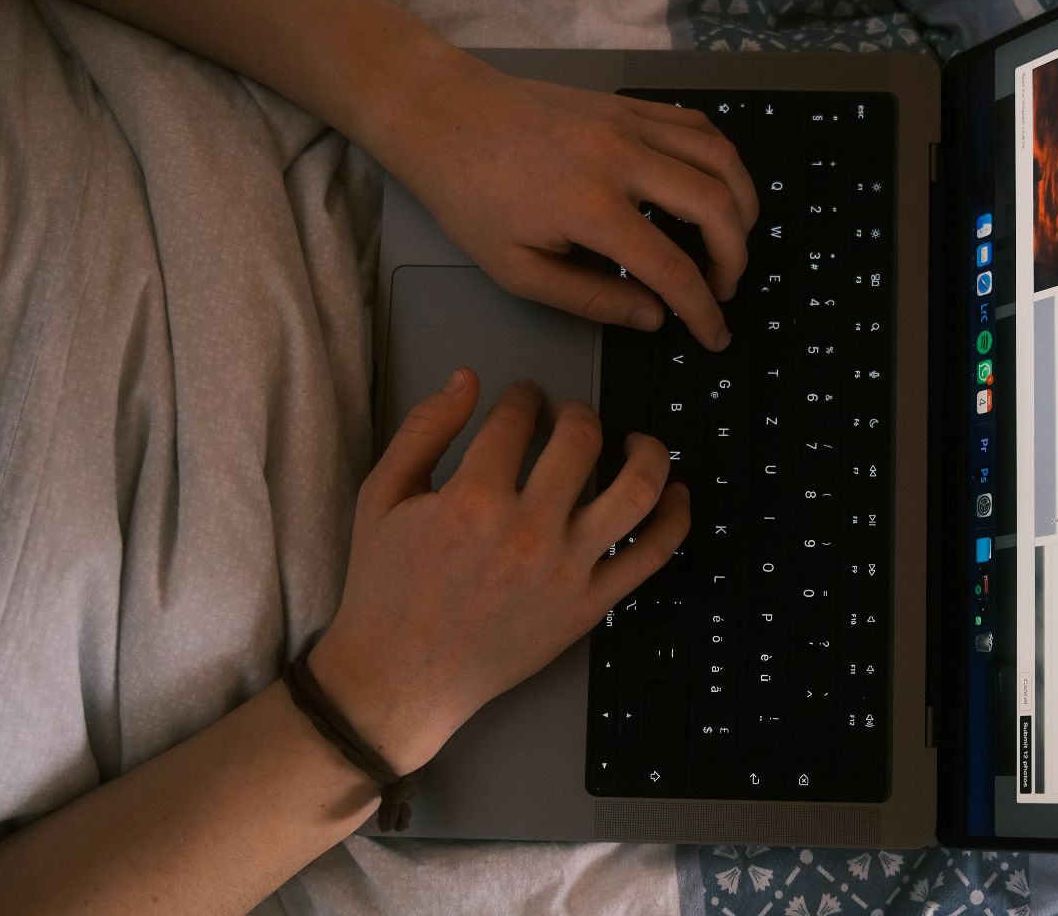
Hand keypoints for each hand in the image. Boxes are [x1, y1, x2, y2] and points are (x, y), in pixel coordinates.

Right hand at [309, 369, 689, 772]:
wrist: (401, 677)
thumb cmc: (387, 590)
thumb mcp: (381, 497)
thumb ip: (425, 430)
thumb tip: (467, 380)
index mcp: (472, 499)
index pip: (518, 417)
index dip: (523, 395)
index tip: (524, 398)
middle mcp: (527, 531)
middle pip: (581, 438)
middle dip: (576, 412)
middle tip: (567, 417)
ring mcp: (565, 571)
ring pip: (636, 489)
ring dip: (647, 450)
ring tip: (637, 442)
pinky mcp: (588, 607)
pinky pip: (652, 556)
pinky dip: (676, 517)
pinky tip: (675, 494)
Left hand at [374, 51, 757, 350]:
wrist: (445, 117)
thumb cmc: (471, 196)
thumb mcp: (517, 269)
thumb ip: (591, 298)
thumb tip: (653, 317)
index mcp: (590, 206)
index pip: (673, 268)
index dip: (702, 311)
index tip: (713, 335)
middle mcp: (621, 157)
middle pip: (716, 206)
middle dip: (736, 257)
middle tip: (724, 289)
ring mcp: (629, 122)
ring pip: (721, 157)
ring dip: (742, 204)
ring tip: (733, 241)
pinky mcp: (628, 104)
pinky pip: (698, 125)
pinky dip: (721, 160)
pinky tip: (714, 189)